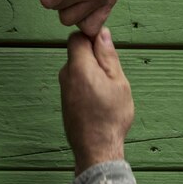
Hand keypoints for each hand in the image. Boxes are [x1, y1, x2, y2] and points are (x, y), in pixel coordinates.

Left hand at [59, 30, 134, 174]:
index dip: (92, 39)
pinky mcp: (66, 101)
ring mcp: (64, 90)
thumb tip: (102, 34)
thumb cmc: (110, 117)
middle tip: (111, 75)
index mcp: (78, 67)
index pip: (78, 37)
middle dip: (94, 58)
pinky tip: (99, 101)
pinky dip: (87, 86)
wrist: (96, 149)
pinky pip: (76, 83)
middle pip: (77, 53)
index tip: (106, 51)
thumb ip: (108, 56)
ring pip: (78, 69)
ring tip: (107, 91)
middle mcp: (65, 76)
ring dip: (92, 73)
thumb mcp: (118, 81)